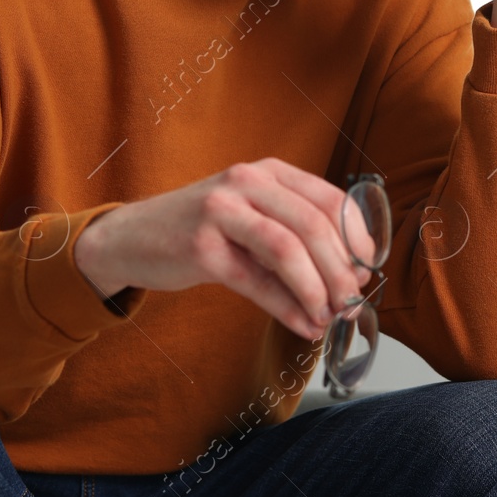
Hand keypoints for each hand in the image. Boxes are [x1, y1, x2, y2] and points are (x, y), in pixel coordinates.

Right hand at [73, 158, 372, 340]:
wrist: (131, 237)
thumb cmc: (201, 230)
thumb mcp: (251, 218)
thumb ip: (293, 236)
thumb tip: (348, 278)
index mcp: (268, 171)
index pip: (330, 199)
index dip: (356, 239)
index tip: (365, 272)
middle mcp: (247, 181)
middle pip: (313, 225)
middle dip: (340, 271)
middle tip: (350, 303)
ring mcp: (221, 210)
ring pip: (287, 249)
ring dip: (316, 291)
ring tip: (328, 318)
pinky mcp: (201, 246)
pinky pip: (256, 281)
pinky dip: (286, 308)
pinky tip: (301, 325)